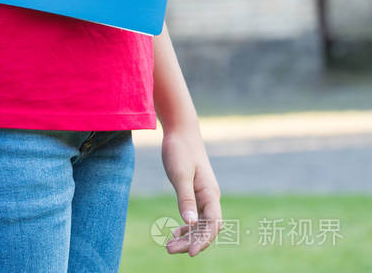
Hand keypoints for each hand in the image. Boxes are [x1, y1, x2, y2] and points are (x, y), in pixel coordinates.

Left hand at [160, 126, 222, 256]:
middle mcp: (210, 197)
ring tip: (169, 247)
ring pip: (199, 224)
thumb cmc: (180, 150)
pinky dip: (186, 227)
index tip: (191, 252)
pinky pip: (194, 216)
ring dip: (187, 237)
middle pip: (205, 228)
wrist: (180, 130)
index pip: (213, 224)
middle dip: (191, 242)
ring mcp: (203, 195)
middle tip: (169, 250)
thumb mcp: (180, 174)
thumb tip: (189, 223)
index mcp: (210, 193)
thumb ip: (185, 198)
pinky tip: (174, 233)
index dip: (204, 240)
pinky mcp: (194, 191)